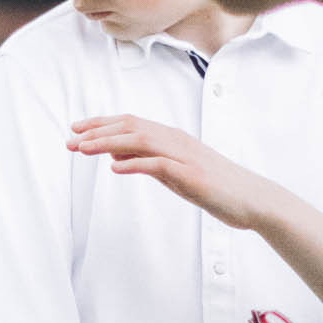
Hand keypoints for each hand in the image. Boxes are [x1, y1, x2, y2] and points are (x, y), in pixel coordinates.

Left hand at [67, 114, 254, 227]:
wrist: (252, 199)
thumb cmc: (215, 186)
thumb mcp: (175, 172)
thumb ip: (148, 161)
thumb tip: (117, 154)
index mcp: (172, 138)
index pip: (131, 123)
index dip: (101, 124)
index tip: (76, 130)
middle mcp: (177, 141)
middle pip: (131, 127)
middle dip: (97, 131)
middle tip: (70, 139)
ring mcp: (185, 156)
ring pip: (141, 140)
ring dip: (109, 142)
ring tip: (83, 149)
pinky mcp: (192, 174)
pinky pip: (160, 164)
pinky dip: (136, 163)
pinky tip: (115, 167)